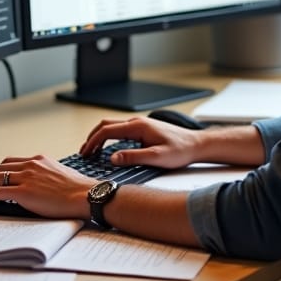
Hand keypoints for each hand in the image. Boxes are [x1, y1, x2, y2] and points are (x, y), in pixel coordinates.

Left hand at [0, 155, 92, 219]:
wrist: (85, 196)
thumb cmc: (78, 189)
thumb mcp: (59, 174)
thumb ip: (45, 175)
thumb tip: (37, 185)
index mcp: (40, 160)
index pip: (12, 161)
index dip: (0, 169)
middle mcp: (31, 165)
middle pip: (1, 167)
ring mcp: (26, 178)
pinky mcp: (23, 192)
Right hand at [80, 115, 201, 168]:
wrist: (197, 145)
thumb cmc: (180, 151)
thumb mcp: (156, 157)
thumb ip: (133, 157)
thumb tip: (112, 158)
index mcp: (138, 126)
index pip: (107, 131)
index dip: (93, 142)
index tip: (85, 154)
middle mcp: (137, 122)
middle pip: (106, 125)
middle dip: (92, 138)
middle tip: (83, 153)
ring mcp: (140, 125)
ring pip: (113, 126)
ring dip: (100, 137)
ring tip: (91, 151)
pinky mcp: (144, 130)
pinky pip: (121, 131)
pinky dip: (109, 138)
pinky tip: (108, 149)